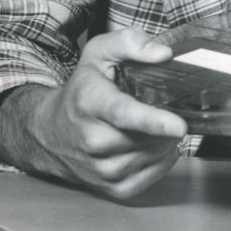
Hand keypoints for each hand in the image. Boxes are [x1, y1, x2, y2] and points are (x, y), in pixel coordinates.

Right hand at [0, 27, 186, 198]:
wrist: (51, 130)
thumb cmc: (84, 87)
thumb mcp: (100, 52)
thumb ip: (130, 42)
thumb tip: (163, 54)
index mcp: (90, 102)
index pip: (123, 114)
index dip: (153, 121)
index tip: (179, 125)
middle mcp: (91, 139)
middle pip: (144, 137)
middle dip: (165, 124)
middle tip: (169, 108)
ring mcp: (98, 168)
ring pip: (149, 158)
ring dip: (164, 142)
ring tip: (160, 124)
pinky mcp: (107, 187)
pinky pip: (147, 179)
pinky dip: (160, 163)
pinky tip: (158, 145)